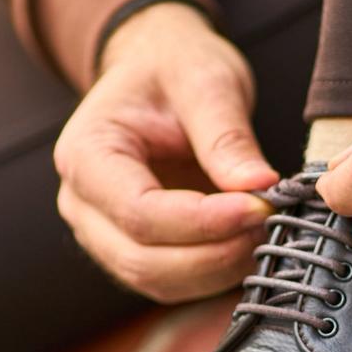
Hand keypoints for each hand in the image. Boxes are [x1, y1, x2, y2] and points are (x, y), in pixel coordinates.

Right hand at [54, 2, 276, 302]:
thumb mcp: (205, 82)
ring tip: (265, 232)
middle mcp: (82, 204)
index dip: (202, 221)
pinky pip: (173, 282)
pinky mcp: (134, 250)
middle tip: (269, 223)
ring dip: (217, 269)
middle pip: (140, 258)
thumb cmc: (173, 69)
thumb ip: (226, 136)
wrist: (158, 72)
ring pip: (157, 281)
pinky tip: (249, 244)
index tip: (258, 207)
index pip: (138, 211)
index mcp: (85, 155)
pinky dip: (214, 273)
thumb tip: (258, 186)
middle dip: (213, 253)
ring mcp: (103, 234)